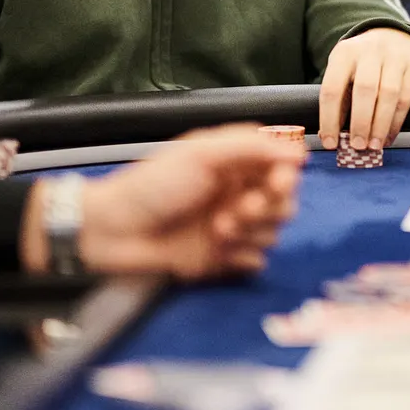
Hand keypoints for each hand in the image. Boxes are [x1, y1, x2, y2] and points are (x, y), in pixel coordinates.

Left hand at [53, 125, 305, 279]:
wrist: (110, 232)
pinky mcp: (221, 259)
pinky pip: (255, 261)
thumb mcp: (200, 154)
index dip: (284, 177)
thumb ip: (251, 148)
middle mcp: (237, 194)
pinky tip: (221, 252)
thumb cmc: (152, 185)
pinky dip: (244, 258)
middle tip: (235, 211)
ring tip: (216, 231)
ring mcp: (231, 228)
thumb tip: (298, 153)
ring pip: (272, 232)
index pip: (281, 169)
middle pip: (284, 202)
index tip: (276, 183)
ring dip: (251, 232)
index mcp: (234, 165)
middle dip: (266, 208)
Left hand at [319, 27, 409, 150]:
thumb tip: (331, 137)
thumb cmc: (364, 63)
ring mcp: (396, 57)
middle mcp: (370, 51)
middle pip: (364, 89)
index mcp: (345, 53)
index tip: (330, 142)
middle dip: (360, 122)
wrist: (396, 37)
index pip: (332, 88)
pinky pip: (406, 98)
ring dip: (380, 125)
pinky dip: (396, 122)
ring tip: (374, 145)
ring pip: (388, 94)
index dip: (329, 119)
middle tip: (357, 146)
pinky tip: (388, 135)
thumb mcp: (345, 71)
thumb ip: (338, 100)